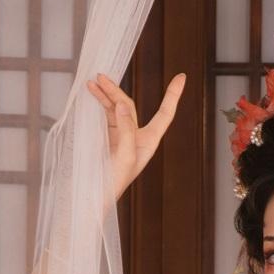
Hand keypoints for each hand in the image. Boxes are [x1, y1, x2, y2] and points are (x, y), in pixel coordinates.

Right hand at [89, 71, 184, 202]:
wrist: (93, 197)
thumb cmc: (113, 182)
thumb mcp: (125, 156)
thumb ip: (125, 129)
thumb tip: (121, 104)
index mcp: (149, 142)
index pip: (165, 113)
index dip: (173, 95)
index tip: (181, 77)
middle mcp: (138, 137)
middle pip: (130, 106)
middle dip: (116, 90)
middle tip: (101, 76)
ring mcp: (122, 137)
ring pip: (116, 108)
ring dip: (105, 95)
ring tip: (93, 82)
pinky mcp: (108, 138)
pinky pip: (106, 116)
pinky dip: (100, 104)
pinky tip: (92, 93)